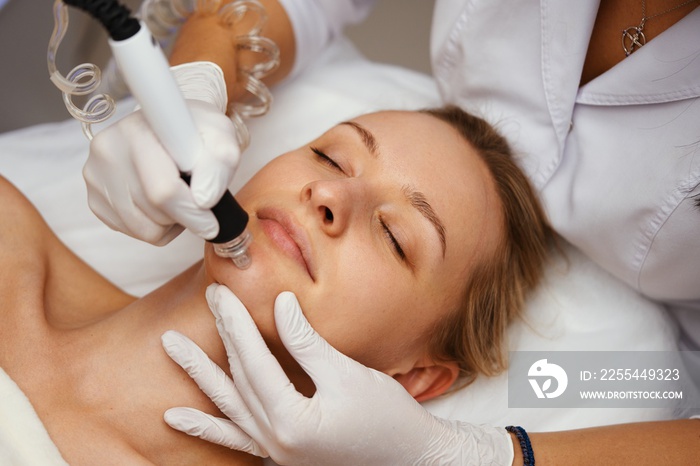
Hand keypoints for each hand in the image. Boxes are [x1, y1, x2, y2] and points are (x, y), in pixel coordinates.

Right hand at [83, 62, 239, 244]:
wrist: (170, 126)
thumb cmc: (196, 133)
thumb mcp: (220, 138)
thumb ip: (219, 165)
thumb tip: (204, 200)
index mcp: (137, 131)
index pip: (163, 190)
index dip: (192, 213)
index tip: (212, 222)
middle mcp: (107, 150)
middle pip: (154, 213)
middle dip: (184, 216)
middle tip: (195, 197)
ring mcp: (94, 175)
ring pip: (143, 229)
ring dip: (170, 223)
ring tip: (178, 196)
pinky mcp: (94, 198)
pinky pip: (132, 232)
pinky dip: (154, 226)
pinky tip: (160, 202)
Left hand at [162, 284, 514, 464]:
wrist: (412, 461)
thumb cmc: (388, 420)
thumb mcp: (348, 376)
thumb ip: (307, 343)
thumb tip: (280, 305)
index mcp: (291, 420)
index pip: (254, 362)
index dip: (238, 324)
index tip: (224, 294)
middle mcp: (274, 440)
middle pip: (238, 378)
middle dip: (221, 336)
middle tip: (208, 300)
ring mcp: (274, 450)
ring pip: (227, 405)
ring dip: (199, 375)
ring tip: (170, 348)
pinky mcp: (280, 452)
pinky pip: (234, 437)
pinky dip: (206, 426)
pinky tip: (176, 417)